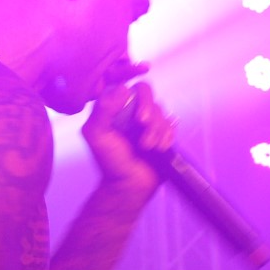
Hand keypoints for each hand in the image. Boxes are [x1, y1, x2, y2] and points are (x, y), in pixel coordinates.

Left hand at [81, 64, 175, 193]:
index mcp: (113, 106)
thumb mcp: (97, 135)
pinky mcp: (162, 131)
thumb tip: (123, 88)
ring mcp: (148, 120)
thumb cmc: (110, 161)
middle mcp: (130, 109)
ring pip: (161, 110)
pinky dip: (167, 136)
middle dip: (149, 110)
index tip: (140, 105)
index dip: (136, 88)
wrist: (130, 186)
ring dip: (156, 129)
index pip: (125, 83)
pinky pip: (171, 123)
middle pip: (147, 93)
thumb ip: (103, 109)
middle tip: (144, 125)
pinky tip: (159, 148)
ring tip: (148, 147)